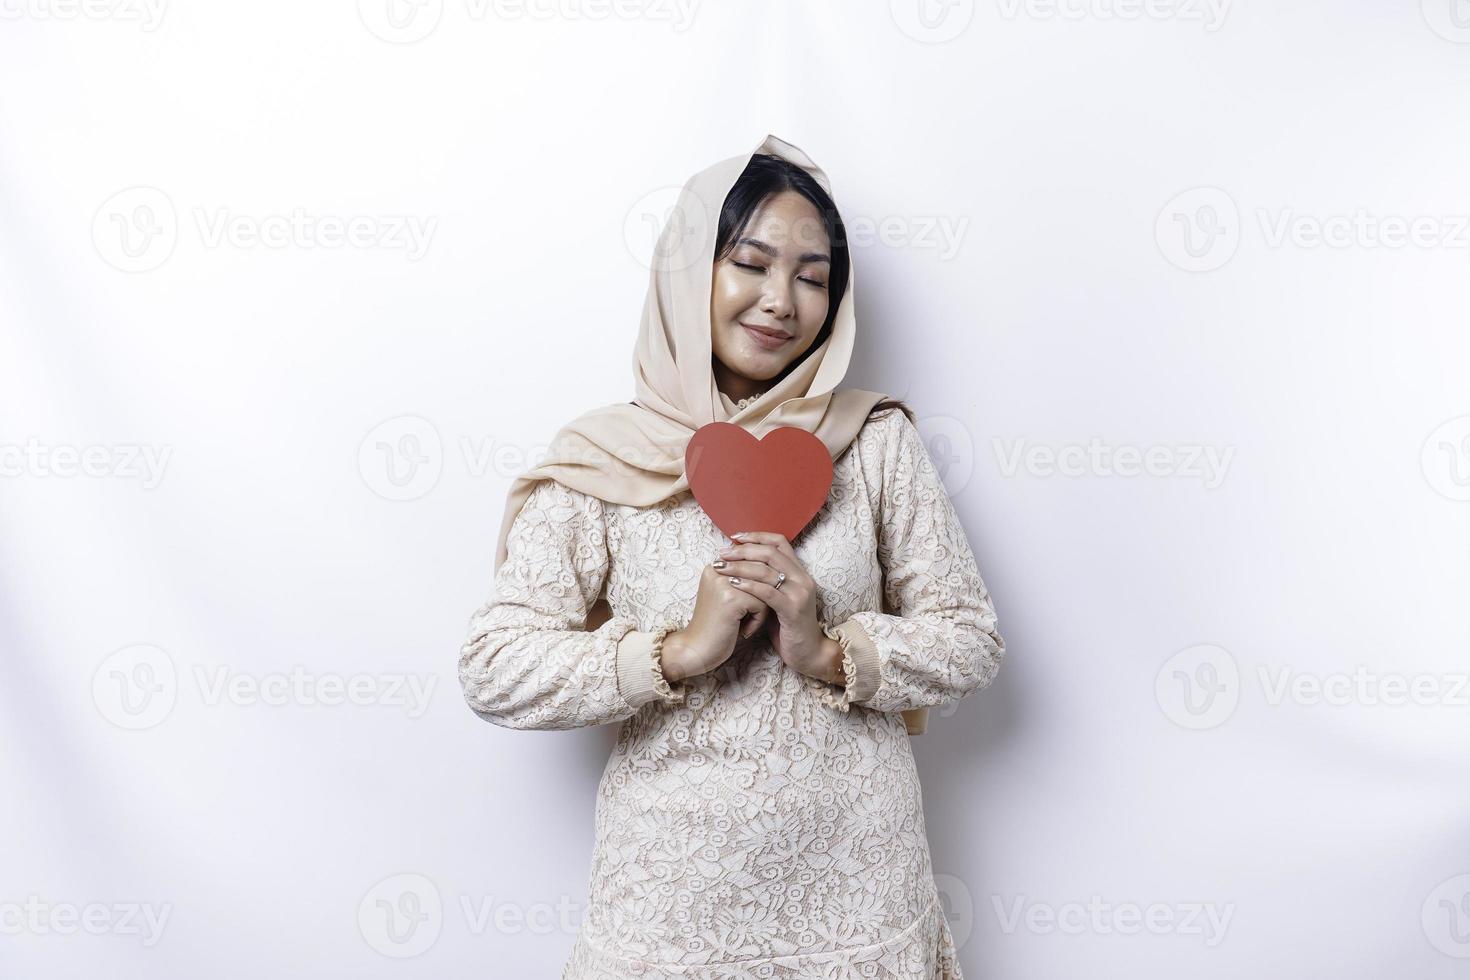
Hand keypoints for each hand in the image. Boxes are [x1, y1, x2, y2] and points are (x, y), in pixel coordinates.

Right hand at [661, 562, 769, 682]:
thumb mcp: (728, 596)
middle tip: (741, 617)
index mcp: (715, 565)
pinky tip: (742, 630)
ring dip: (759, 610)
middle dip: (758, 599)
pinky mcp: (732, 599)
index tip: (737, 607)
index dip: (754, 589)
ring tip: (742, 622)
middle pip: (760, 576)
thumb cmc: (717, 625)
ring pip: (764, 590)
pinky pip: (763, 605)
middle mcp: (718, 568)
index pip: (753, 565)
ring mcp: (724, 583)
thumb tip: (775, 570)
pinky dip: (757, 621)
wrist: (697, 650)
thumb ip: (744, 580)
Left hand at [712, 531, 842, 685]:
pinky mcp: (793, 610)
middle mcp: (803, 579)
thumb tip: (740, 564)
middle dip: (743, 550)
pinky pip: (768, 592)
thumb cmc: (788, 627)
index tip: (735, 537)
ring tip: (721, 567)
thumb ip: (767, 582)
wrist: (808, 654)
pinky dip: (748, 586)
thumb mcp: (778, 599)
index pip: (780, 542)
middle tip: (722, 553)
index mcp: (800, 573)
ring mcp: (800, 594)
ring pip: (767, 571)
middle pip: (770, 553)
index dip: (757, 536)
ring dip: (740, 566)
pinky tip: (733, 584)